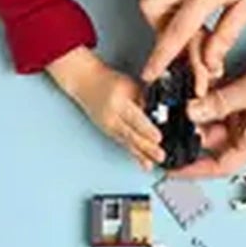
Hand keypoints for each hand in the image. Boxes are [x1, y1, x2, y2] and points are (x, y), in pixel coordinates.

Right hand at [45, 48, 162, 169]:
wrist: (86, 83)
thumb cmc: (109, 82)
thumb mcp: (131, 85)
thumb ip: (145, 100)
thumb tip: (160, 115)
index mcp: (118, 103)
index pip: (134, 118)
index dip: (147, 129)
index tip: (158, 138)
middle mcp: (111, 117)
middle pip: (130, 134)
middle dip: (146, 147)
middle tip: (160, 155)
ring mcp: (108, 127)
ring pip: (127, 143)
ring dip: (141, 155)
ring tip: (152, 164)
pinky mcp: (108, 132)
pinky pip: (123, 144)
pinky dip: (134, 154)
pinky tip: (144, 162)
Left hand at [171, 30, 245, 176]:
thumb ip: (218, 103)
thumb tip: (191, 111)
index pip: (218, 166)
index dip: (193, 169)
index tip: (170, 168)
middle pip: (211, 140)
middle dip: (190, 131)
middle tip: (167, 122)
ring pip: (214, 119)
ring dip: (198, 110)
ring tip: (178, 101)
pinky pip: (222, 102)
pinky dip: (208, 95)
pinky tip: (195, 85)